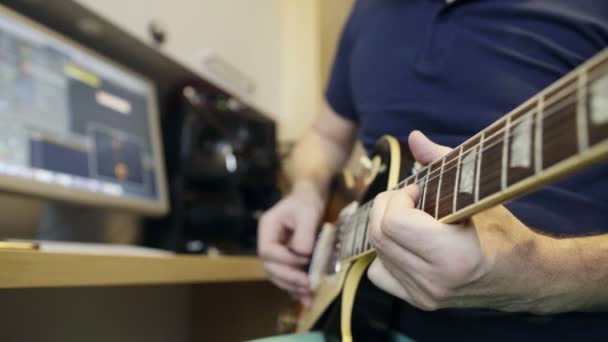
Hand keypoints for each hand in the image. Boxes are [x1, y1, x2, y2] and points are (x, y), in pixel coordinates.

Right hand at [258, 181, 324, 305]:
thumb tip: (303, 255)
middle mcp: (268, 243)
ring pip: (278, 276)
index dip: (285, 260)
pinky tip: (307, 299)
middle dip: (288, 278)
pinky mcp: (287, 260)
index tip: (304, 260)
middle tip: (307, 285)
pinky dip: (296, 289)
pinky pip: (287, 277)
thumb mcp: (307, 212)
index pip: (268, 251)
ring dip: (292, 287)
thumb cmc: (306, 201)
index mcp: (267, 229)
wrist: (311, 198)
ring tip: (308, 294)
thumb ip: (304, 233)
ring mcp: (277, 253)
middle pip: (270, 267)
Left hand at [367, 131, 576, 313]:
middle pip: (380, 235)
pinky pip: (378, 272)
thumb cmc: (505, 231)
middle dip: (387, 206)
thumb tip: (414, 137)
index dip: (400, 197)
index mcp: (453, 255)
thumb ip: (442, 161)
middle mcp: (435, 281)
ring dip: (385, 226)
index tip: (418, 189)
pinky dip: (385, 253)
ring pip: (376, 251)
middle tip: (410, 198)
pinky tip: (406, 242)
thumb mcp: (478, 192)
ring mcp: (425, 295)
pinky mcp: (418, 301)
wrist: (524, 277)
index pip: (395, 222)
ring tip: (411, 217)